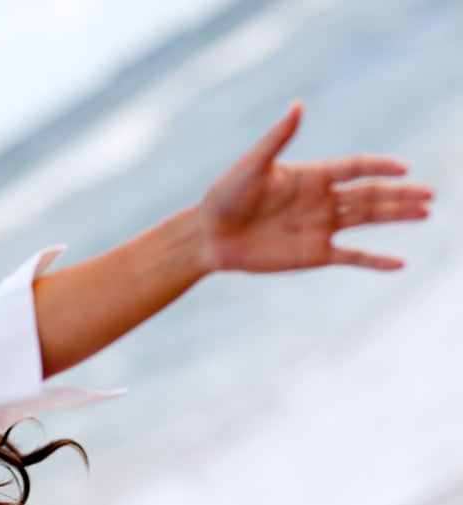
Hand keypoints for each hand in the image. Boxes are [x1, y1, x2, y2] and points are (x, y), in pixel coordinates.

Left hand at [198, 101, 432, 272]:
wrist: (209, 237)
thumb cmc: (225, 197)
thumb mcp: (252, 166)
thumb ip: (278, 138)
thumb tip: (297, 105)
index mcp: (311, 175)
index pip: (355, 168)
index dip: (379, 168)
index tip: (402, 168)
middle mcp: (321, 200)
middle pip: (369, 195)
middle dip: (400, 195)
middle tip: (431, 195)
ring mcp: (320, 227)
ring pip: (367, 220)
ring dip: (396, 217)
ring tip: (426, 212)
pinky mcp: (314, 254)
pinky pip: (351, 256)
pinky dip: (374, 260)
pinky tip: (399, 263)